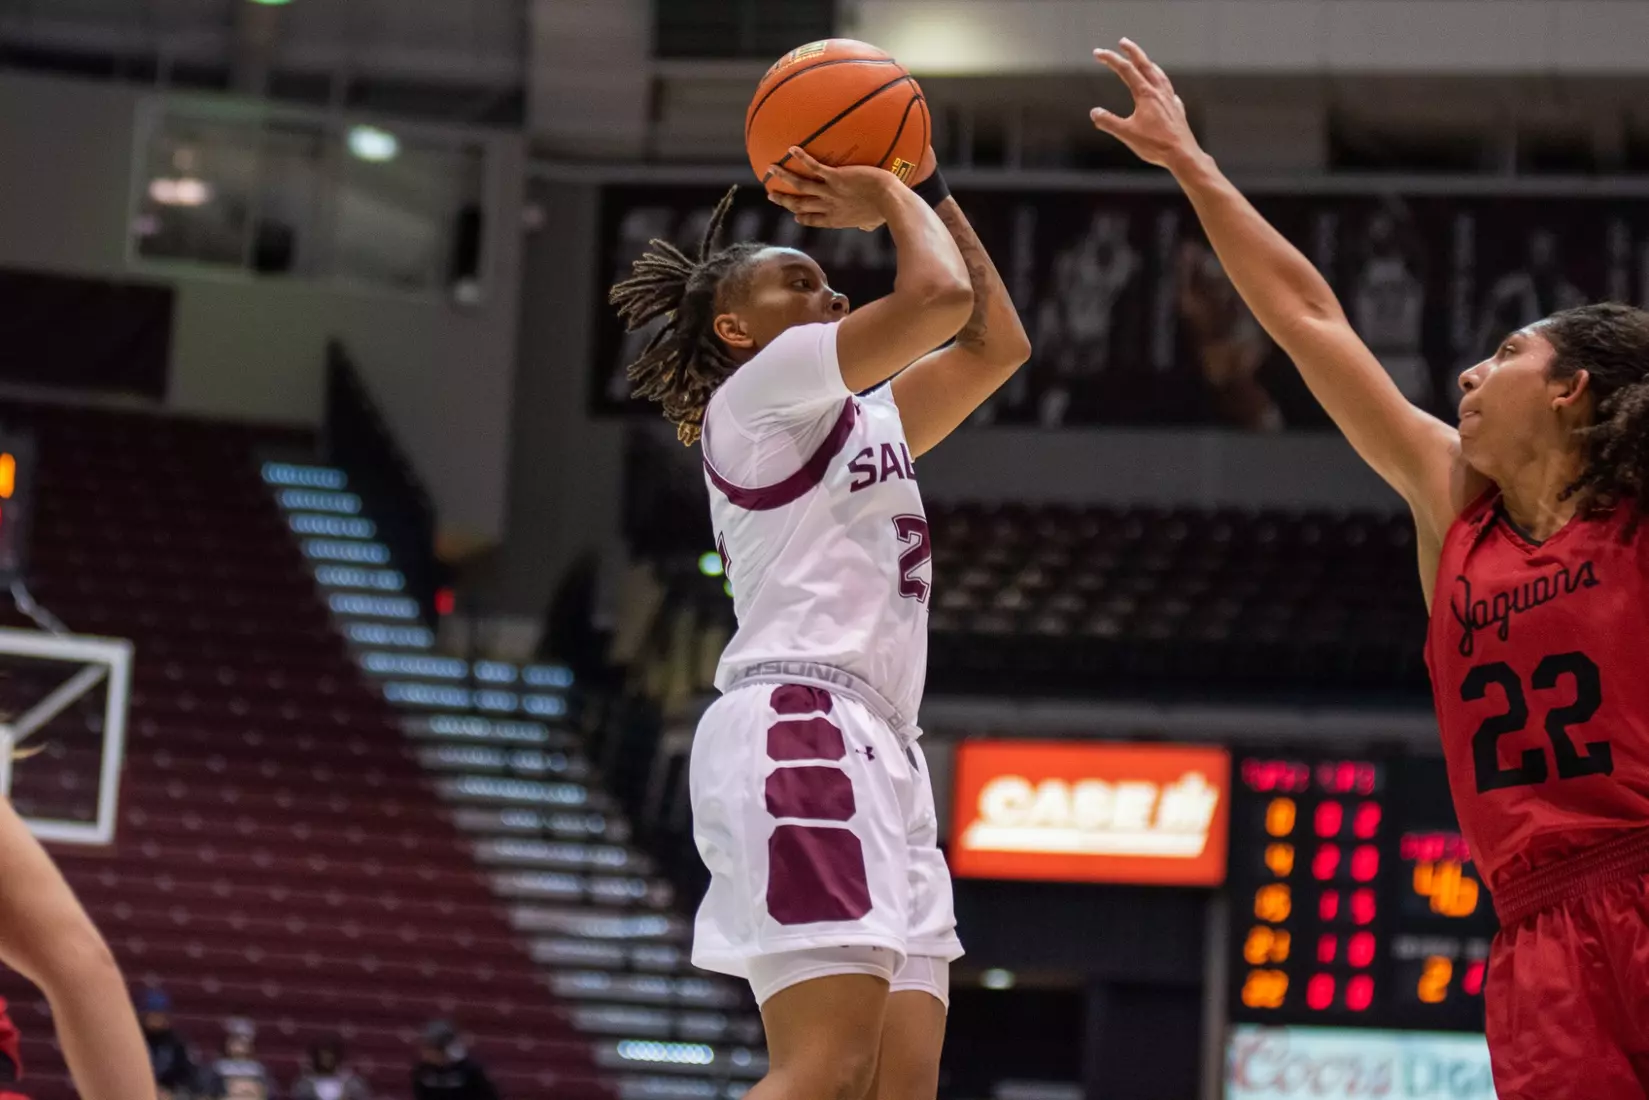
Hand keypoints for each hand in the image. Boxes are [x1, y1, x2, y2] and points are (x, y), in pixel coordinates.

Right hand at [766, 146, 898, 231]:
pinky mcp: (836, 177)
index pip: (814, 220)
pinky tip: (791, 149)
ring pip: (801, 186)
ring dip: (784, 177)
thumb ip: (866, 223)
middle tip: (770, 194)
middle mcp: (829, 206)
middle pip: (800, 204)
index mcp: (837, 219)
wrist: (891, 201)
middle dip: (784, 200)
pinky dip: (802, 158)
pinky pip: (815, 167)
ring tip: (770, 169)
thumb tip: (868, 226)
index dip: (802, 218)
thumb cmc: (888, 210)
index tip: (794, 216)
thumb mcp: (872, 221)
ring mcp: (831, 192)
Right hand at [1089, 38, 1203, 173]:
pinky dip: (1162, 84)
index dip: (1111, 59)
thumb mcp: (1126, 134)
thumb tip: (1094, 113)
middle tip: (1123, 42)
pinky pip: (1169, 90)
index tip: (1099, 53)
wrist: (1182, 154)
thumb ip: (1109, 122)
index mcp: (1145, 94)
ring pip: (1159, 75)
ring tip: (1145, 61)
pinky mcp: (1176, 110)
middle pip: (1145, 65)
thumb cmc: (1155, 145)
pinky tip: (1163, 89)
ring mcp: (1170, 99)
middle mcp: (1159, 92)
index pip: (1125, 70)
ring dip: (1149, 64)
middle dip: (1132, 51)